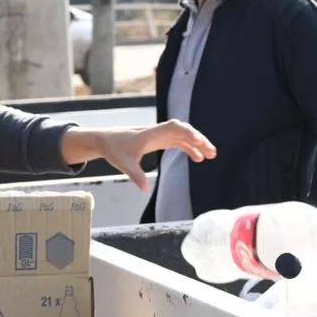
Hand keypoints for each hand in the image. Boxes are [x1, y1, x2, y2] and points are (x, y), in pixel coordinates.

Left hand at [61, 121, 215, 192]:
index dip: (188, 132)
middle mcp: (158, 132)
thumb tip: (144, 190)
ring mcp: (159, 135)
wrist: (105, 140)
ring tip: (210, 156)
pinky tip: (197, 158)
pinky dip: (188, 148)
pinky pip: (178, 142)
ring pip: (183, 136)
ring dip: (197, 144)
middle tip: (211, 152)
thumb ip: (135, 175)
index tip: (199, 141)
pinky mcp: (158, 140)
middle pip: (183, 130)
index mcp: (151, 134)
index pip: (174, 127)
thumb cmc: (114, 149)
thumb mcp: (123, 163)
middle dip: (198, 139)